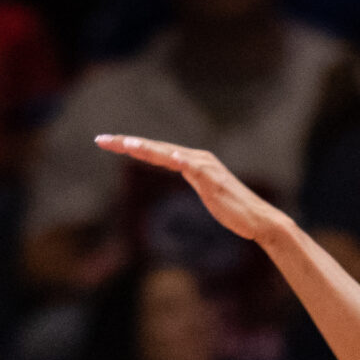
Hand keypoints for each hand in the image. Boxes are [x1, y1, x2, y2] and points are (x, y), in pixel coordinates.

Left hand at [94, 135, 287, 244]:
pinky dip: (180, 160)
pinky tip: (168, 157)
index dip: (130, 146)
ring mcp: (205, 167)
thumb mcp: (205, 190)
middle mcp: (197, 158)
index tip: (106, 142)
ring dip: (147, 148)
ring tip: (126, 144)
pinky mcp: (212, 179)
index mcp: (192, 161)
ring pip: (169, 154)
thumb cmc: (232, 209)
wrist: (258, 220)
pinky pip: (193, 167)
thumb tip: (179, 169)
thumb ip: (192, 178)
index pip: (155, 151)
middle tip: (101, 139)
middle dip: (127, 143)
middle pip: (155, 148)